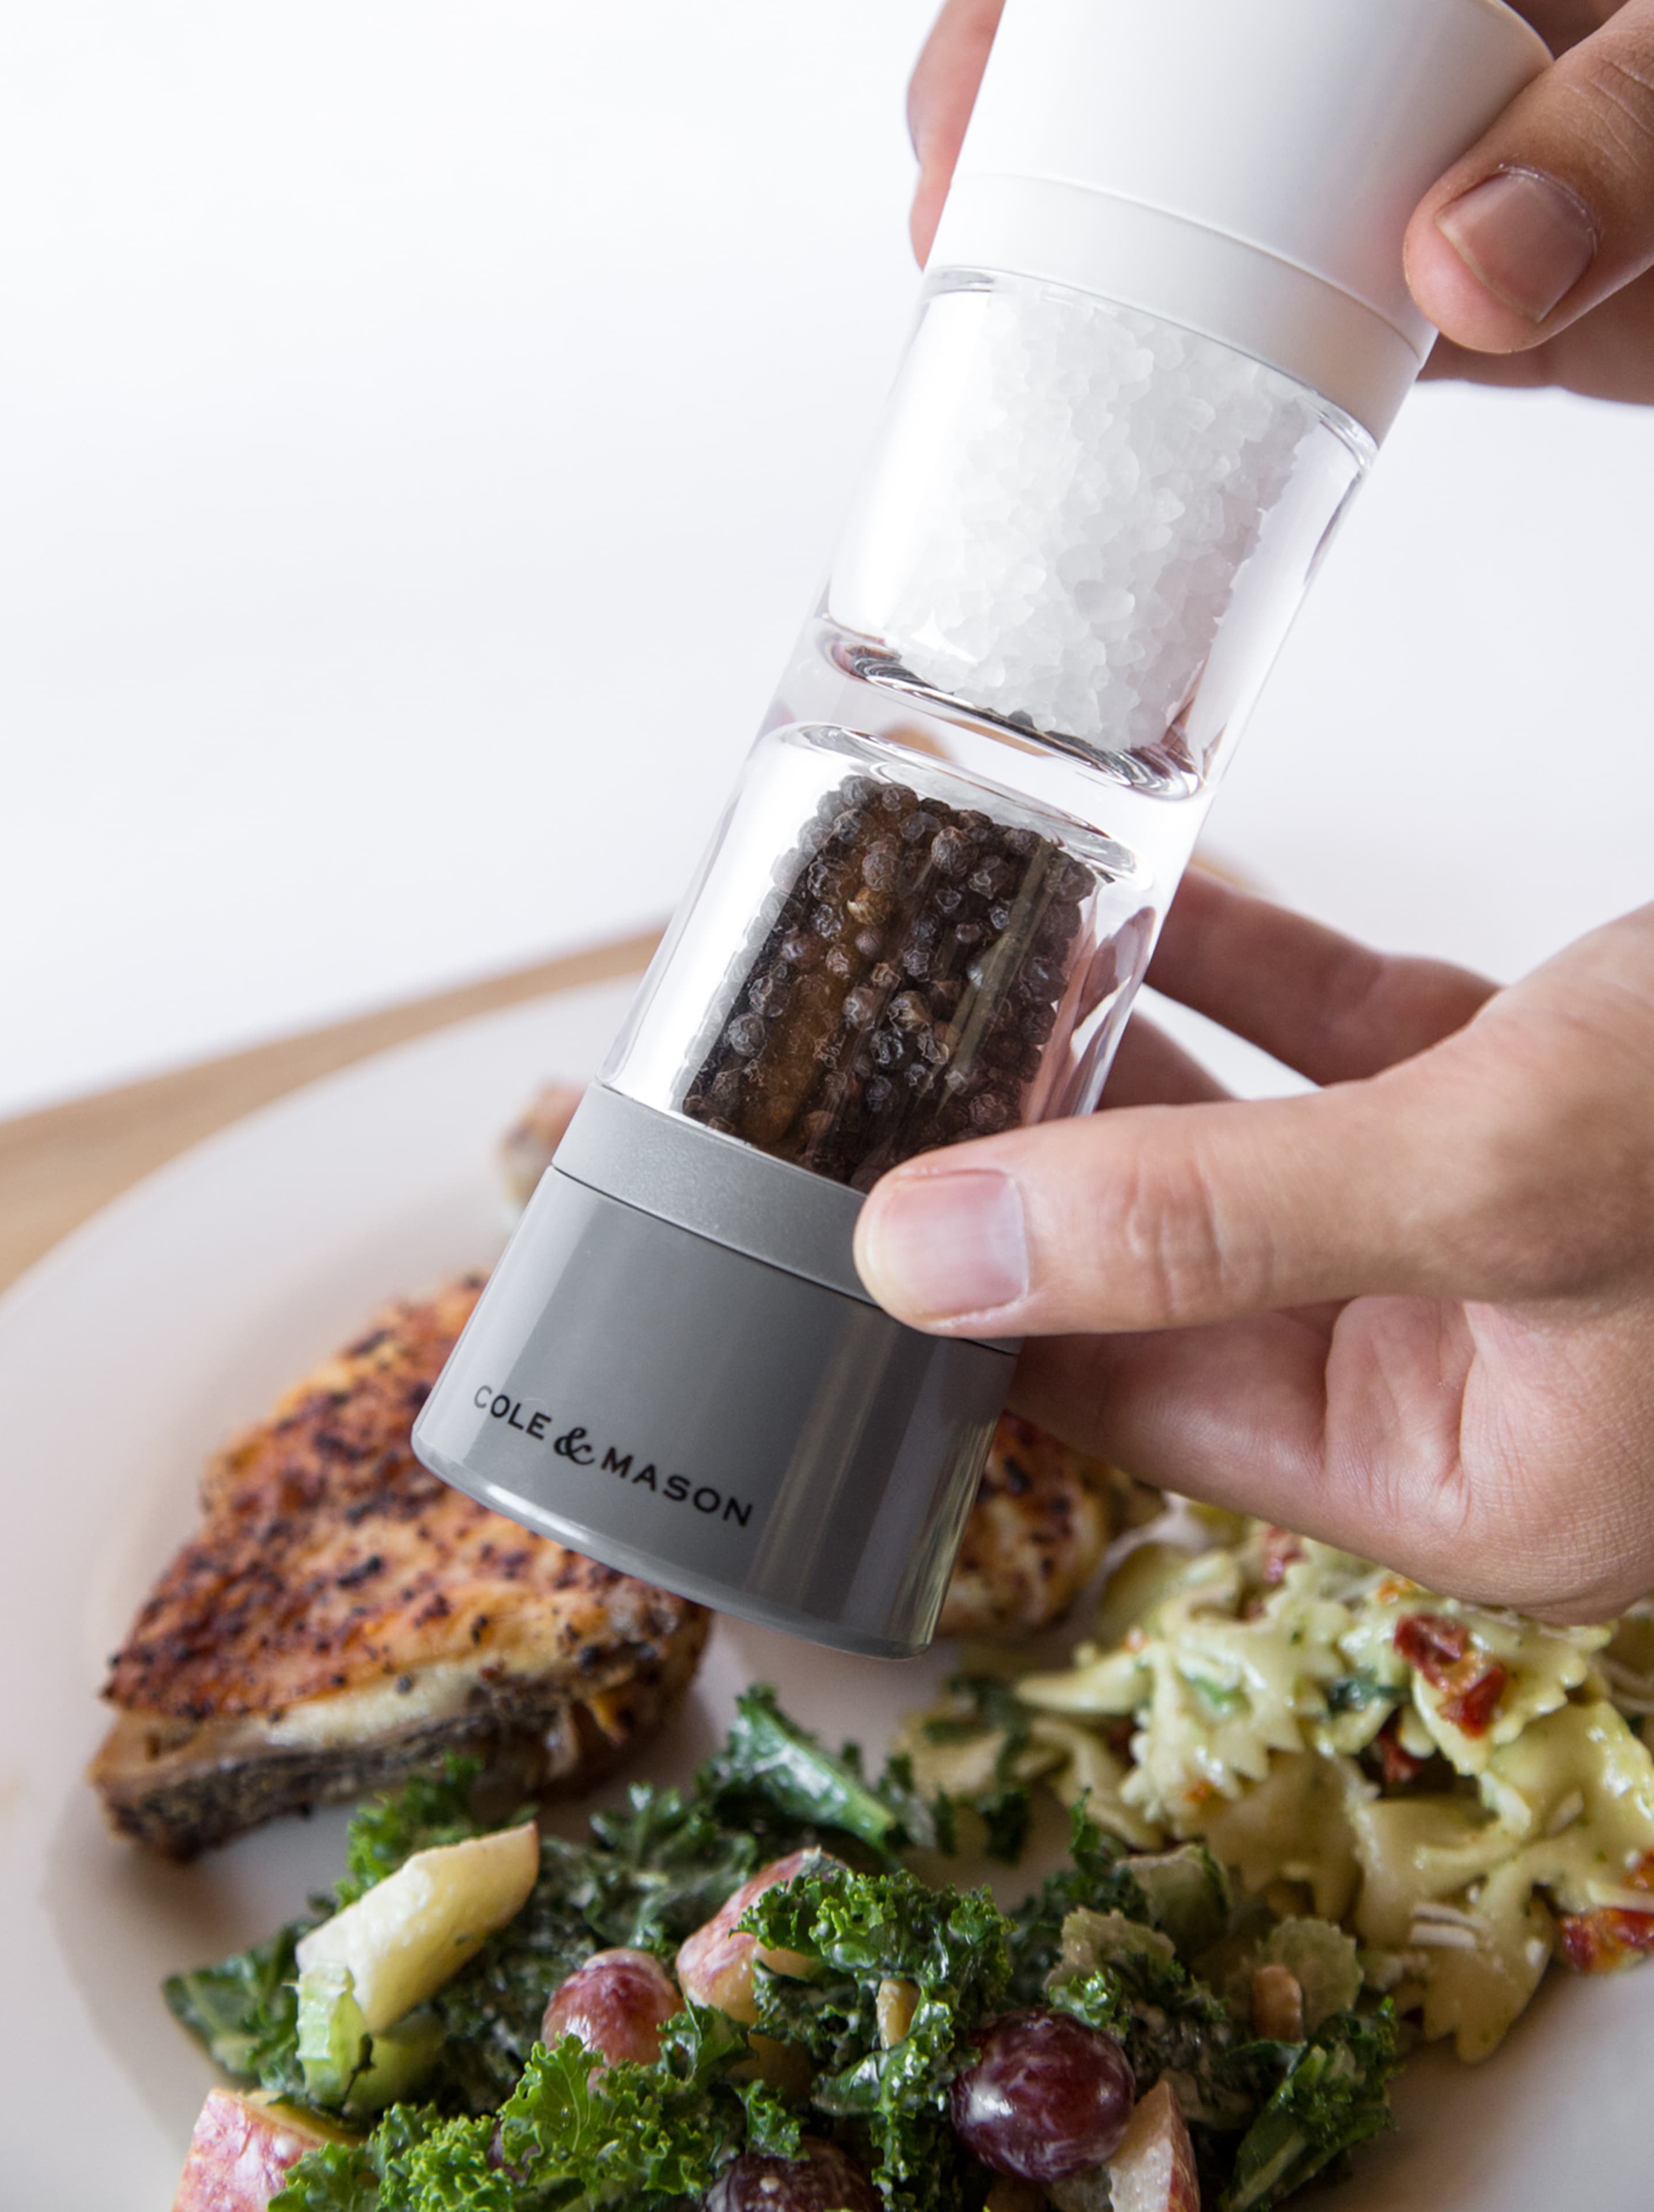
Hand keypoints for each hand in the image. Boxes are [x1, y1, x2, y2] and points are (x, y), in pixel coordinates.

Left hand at [852, 871, 1653, 1621]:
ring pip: (1252, 1151)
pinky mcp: (1533, 1098)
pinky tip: (1142, 907)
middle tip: (883, 1070)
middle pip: (1180, 1275)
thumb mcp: (1494, 1183)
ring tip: (979, 970)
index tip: (855, 1220)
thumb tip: (939, 1256)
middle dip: (1040, 1165)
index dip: (993, 1311)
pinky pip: (1340, 1043)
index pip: (1152, 1407)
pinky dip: (1242, 974)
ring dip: (1128, 1059)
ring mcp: (1499, 1232)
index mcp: (1470, 1481)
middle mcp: (1473, 1372)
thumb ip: (1216, 1222)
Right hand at [908, 0, 1653, 404]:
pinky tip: (1171, 435)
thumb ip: (1630, 140)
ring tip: (1035, 389)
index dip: (1002, 19)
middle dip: (1025, 175)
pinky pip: (1276, 291)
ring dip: (1108, 283)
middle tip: (979, 306)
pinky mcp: (1426, 236)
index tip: (956, 174)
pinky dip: (1221, 367)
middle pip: (1118, 59)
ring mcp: (1390, 110)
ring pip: (1181, 190)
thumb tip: (1452, 271)